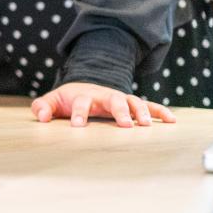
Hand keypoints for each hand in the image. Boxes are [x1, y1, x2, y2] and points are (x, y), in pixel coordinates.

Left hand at [31, 82, 175, 127]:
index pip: (81, 102)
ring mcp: (119, 99)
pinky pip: (148, 106)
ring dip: (140, 112)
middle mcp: (104, 95)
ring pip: (132, 101)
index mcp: (84, 95)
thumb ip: (43, 107)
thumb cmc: (68, 99)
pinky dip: (160, 111)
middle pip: (112, 99)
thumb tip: (40, 117)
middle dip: (119, 111)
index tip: (77, 125)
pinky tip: (172, 120)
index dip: (78, 113)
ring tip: (146, 125)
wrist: (84, 87)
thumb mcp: (53, 101)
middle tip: (123, 125)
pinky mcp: (131, 105)